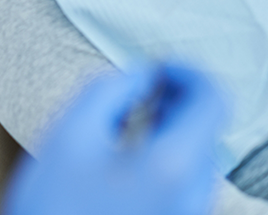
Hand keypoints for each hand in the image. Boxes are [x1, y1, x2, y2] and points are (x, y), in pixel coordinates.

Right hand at [2, 64, 228, 214]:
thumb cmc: (53, 208)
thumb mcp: (70, 133)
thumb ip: (110, 88)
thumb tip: (143, 75)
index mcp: (173, 166)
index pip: (215, 97)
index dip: (188, 70)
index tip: (156, 67)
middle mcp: (193, 194)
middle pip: (207, 124)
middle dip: (176, 96)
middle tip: (137, 89)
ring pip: (197, 152)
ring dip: (170, 124)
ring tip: (127, 121)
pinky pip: (186, 179)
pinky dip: (166, 153)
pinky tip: (129, 154)